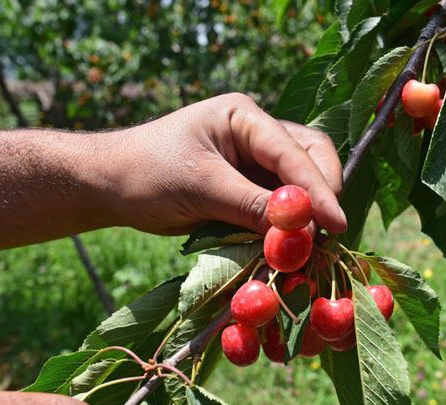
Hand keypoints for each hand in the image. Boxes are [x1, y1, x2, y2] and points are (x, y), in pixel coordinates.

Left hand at [94, 93, 346, 234]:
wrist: (111, 185)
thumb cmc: (146, 174)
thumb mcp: (200, 188)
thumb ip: (252, 205)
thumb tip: (301, 228)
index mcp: (244, 116)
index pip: (294, 152)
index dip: (317, 189)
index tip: (335, 224)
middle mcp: (257, 133)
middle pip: (311, 159)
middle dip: (320, 196)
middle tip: (324, 237)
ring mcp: (256, 161)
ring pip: (301, 184)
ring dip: (308, 214)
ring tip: (307, 247)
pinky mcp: (250, 188)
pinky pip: (281, 205)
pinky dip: (289, 226)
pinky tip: (290, 247)